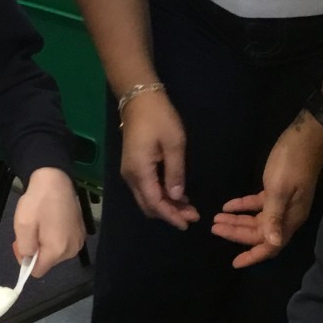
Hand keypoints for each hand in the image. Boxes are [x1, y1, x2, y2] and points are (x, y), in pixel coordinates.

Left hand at [12, 168, 85, 273]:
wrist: (55, 178)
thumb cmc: (38, 201)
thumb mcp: (23, 225)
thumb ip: (24, 249)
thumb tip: (28, 261)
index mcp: (57, 250)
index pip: (38, 271)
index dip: (25, 261)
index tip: (20, 244)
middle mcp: (72, 249)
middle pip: (47, 262)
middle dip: (35, 250)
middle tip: (29, 229)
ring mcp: (78, 241)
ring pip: (54, 253)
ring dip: (44, 243)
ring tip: (41, 223)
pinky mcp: (81, 232)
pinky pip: (63, 244)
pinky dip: (54, 237)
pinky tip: (51, 221)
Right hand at [119, 90, 200, 229]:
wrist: (139, 99)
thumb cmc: (159, 118)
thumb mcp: (174, 144)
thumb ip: (175, 172)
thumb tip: (177, 197)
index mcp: (139, 172)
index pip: (155, 202)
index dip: (171, 215)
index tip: (188, 223)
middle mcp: (131, 177)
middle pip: (148, 205)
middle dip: (169, 213)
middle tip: (192, 216)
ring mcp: (130, 172)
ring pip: (147, 198)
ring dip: (166, 206)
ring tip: (188, 208)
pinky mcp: (133, 167)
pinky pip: (146, 189)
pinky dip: (161, 196)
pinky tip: (177, 195)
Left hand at [212, 116, 322, 267]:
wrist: (305, 139)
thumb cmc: (291, 164)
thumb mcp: (280, 190)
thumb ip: (274, 216)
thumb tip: (272, 243)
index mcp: (290, 219)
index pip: (271, 245)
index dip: (253, 255)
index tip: (235, 262)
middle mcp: (286, 215)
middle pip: (259, 233)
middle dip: (237, 233)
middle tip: (214, 228)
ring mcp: (281, 203)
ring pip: (256, 219)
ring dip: (237, 220)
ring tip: (215, 219)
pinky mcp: (275, 191)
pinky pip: (257, 205)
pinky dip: (242, 206)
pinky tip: (227, 206)